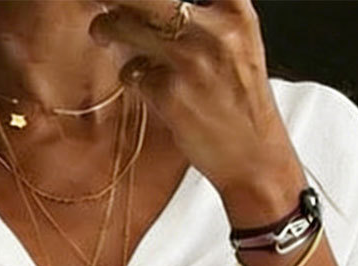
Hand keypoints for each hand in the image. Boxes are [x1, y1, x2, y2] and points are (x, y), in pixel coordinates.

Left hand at [88, 0, 306, 221]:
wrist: (254, 157)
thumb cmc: (240, 101)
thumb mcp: (238, 42)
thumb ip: (205, 15)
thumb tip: (148, 6)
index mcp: (236, 10)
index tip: (137, 2)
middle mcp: (215, 29)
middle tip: (103, 3)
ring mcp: (190, 60)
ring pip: (127, 25)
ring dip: (107, 28)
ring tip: (104, 32)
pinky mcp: (170, 93)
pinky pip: (132, 71)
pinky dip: (132, 76)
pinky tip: (148, 85)